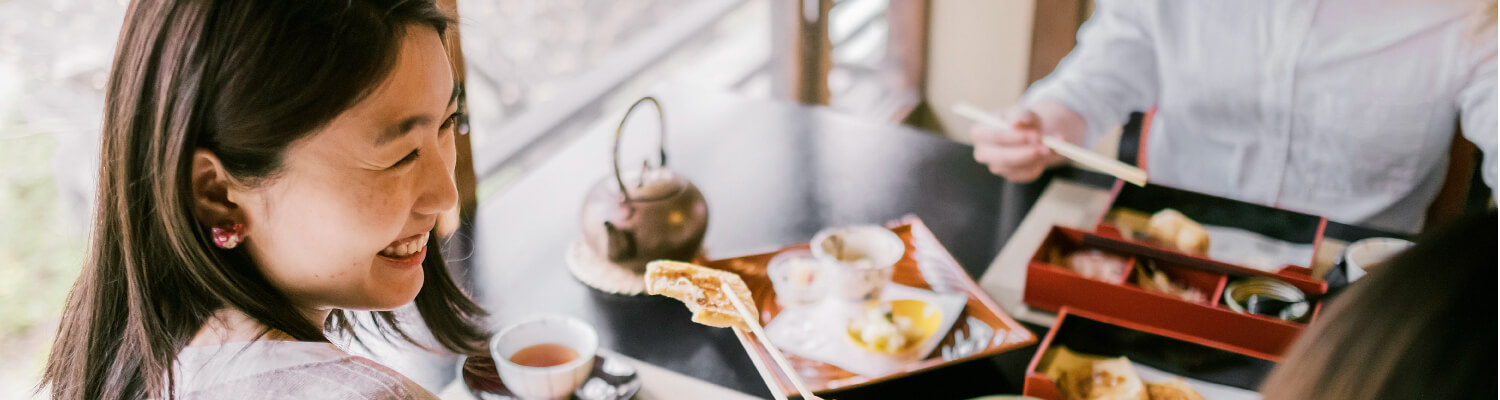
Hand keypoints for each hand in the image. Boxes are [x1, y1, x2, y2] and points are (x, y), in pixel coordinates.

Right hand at [969, 101, 1084, 181]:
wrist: (1033, 133)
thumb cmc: (1024, 121)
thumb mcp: (1024, 113)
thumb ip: (1021, 115)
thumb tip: (1017, 122)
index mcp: (979, 131)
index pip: (993, 137)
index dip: (1014, 137)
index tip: (1035, 135)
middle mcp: (982, 152)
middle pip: (1001, 158)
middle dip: (1025, 153)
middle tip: (1046, 147)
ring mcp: (995, 166)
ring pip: (1015, 169)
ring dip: (1035, 159)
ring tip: (1049, 147)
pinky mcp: (1009, 175)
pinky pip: (1025, 175)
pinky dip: (1038, 166)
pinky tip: (1042, 156)